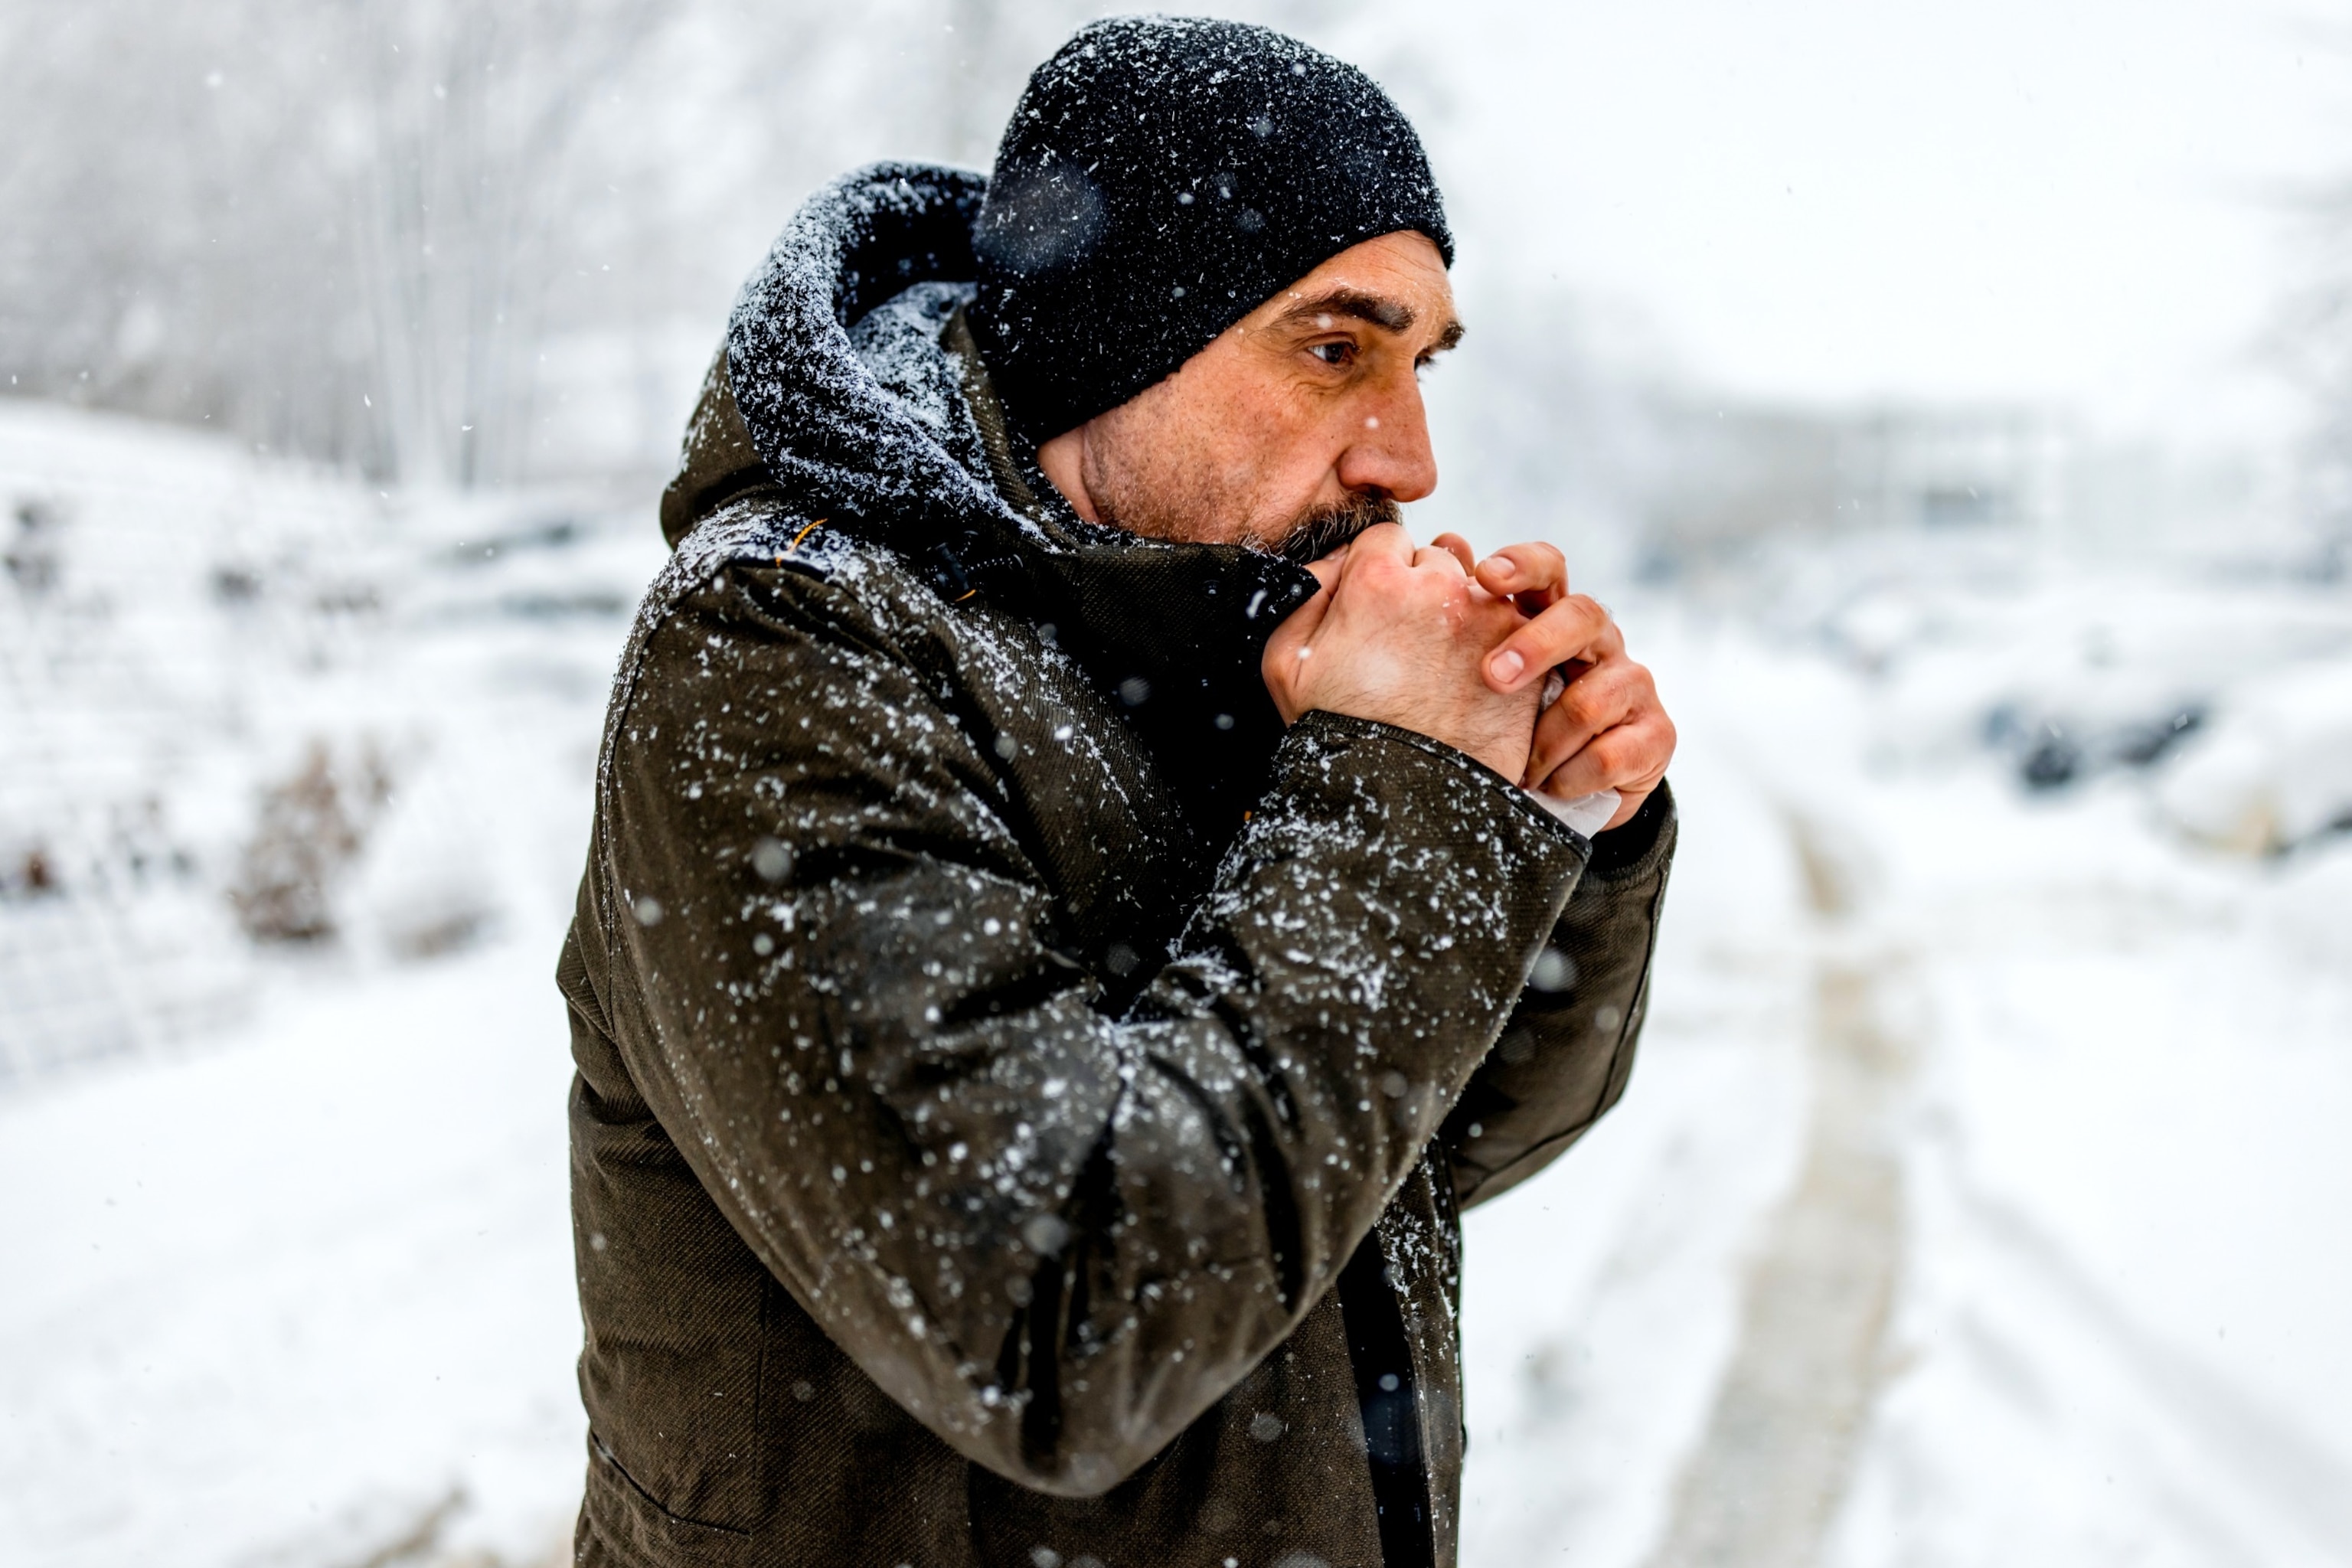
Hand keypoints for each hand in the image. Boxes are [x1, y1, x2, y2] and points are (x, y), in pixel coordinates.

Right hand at [1262, 523, 1540, 779]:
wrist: (1402, 802)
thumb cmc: (1337, 735)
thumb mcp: (1285, 663)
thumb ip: (1306, 592)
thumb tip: (1338, 561)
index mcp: (1378, 580)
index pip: (1385, 539)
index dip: (1376, 574)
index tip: (1374, 612)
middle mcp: (1441, 587)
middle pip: (1436, 558)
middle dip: (1422, 590)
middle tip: (1405, 644)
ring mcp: (1490, 620)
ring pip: (1480, 590)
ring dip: (1463, 614)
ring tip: (1439, 666)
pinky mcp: (1526, 657)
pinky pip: (1515, 629)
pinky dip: (1500, 648)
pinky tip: (1471, 684)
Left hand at [1460, 539, 1675, 831]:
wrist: (1573, 793)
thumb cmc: (1521, 722)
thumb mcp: (1492, 674)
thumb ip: (1472, 615)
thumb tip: (1448, 542)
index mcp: (1556, 617)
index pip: (1549, 570)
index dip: (1522, 565)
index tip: (1485, 576)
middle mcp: (1600, 642)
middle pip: (1582, 617)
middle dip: (1536, 645)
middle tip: (1493, 676)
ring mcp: (1634, 685)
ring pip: (1589, 701)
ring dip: (1543, 742)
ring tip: (1517, 770)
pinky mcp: (1656, 734)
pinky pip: (1608, 755)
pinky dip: (1569, 777)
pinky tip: (1551, 787)